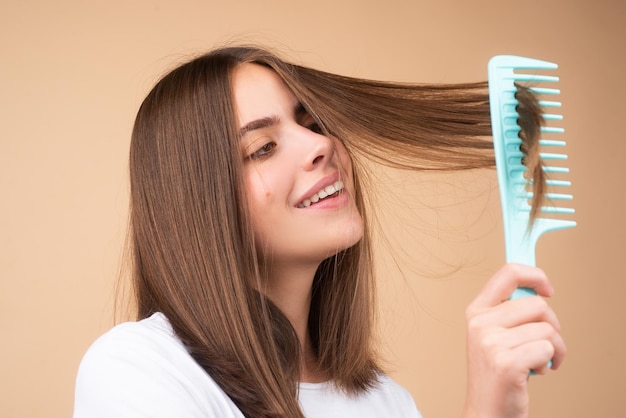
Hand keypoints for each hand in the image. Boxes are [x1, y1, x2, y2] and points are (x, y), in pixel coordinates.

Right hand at [462, 264, 565, 417]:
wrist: (486, 411)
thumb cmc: (496, 374)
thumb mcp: (492, 335)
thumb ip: (508, 310)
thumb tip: (536, 289)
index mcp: (476, 311)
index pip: (508, 273)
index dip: (535, 275)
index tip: (548, 289)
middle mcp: (479, 323)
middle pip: (538, 305)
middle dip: (552, 325)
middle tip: (543, 342)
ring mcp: (490, 343)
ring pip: (548, 329)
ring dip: (555, 349)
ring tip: (539, 361)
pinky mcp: (506, 363)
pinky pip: (548, 350)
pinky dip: (551, 362)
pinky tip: (536, 371)